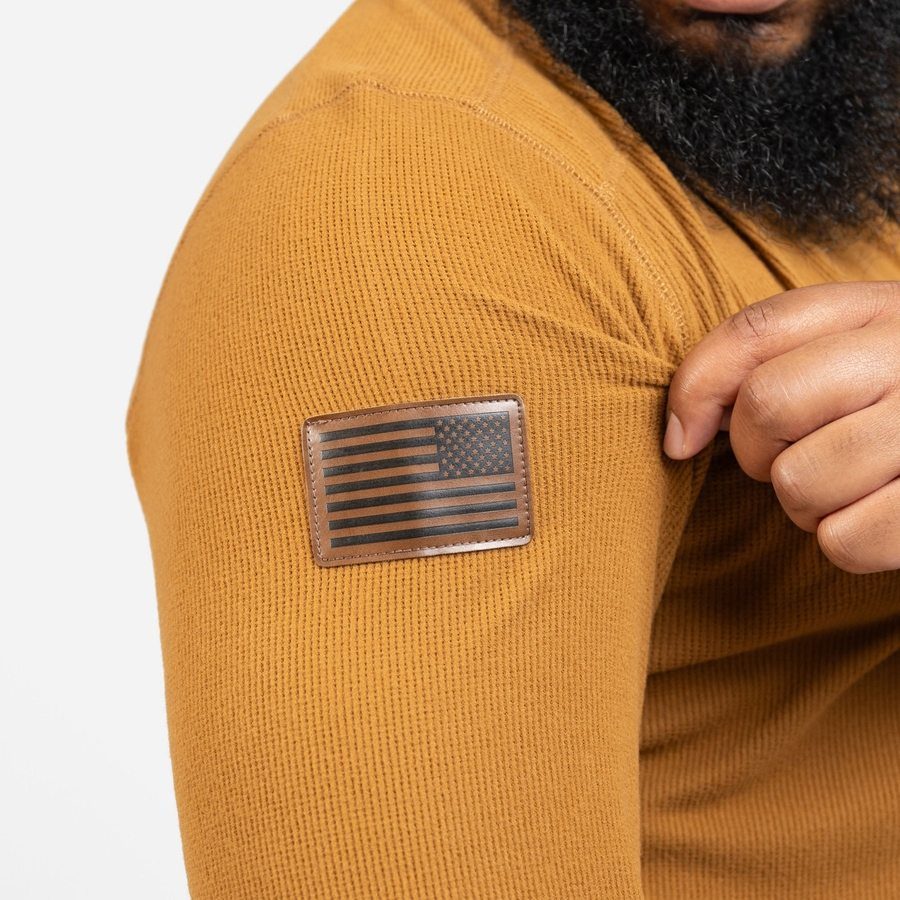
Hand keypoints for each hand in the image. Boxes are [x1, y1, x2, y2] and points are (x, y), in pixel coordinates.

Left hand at [663, 281, 899, 573]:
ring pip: (799, 483)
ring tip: (850, 482)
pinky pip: (845, 540)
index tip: (682, 440)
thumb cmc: (899, 400)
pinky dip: (848, 540)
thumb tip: (676, 439)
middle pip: (767, 407)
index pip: (757, 330)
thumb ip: (754, 364)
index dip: (697, 389)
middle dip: (758, 451)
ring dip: (806, 500)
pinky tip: (883, 513)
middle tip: (799, 453)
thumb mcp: (846, 353)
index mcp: (882, 309)